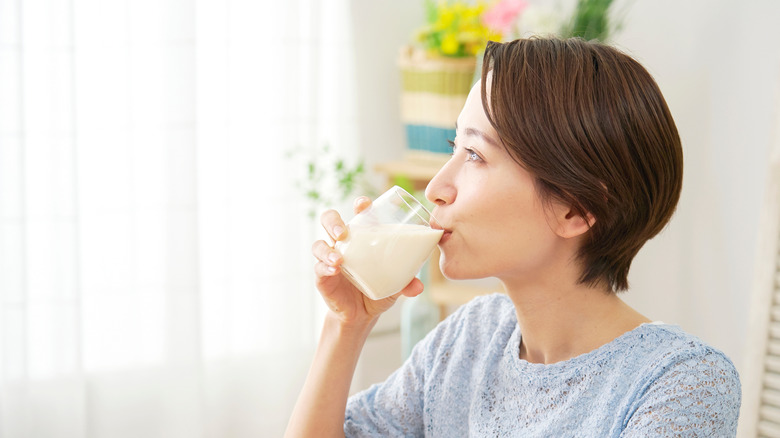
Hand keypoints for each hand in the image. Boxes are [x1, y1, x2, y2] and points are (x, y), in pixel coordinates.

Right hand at [312, 196, 423, 325]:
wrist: (362, 314)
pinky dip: (325, 267)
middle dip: (333, 221)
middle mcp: (343, 244)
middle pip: (329, 221)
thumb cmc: (378, 288)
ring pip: (319, 245)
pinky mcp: (323, 277)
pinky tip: (334, 270)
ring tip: (339, 259)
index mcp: (362, 238)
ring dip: (327, 250)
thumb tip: (418, 286)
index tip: (364, 204)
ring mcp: (330, 259)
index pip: (358, 214)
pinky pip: (318, 268)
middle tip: (342, 232)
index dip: (359, 205)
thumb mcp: (395, 285)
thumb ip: (407, 282)